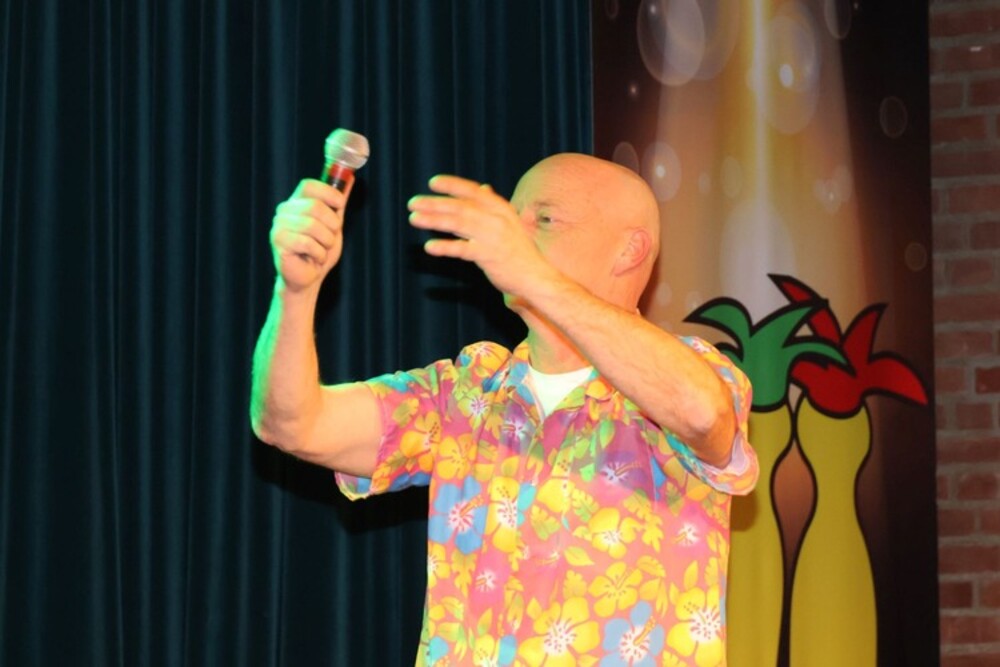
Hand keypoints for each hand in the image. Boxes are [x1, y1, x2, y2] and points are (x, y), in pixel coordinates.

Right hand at [269, 179, 351, 292]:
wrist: (308, 279)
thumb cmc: (319, 252)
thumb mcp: (333, 225)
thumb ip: (338, 204)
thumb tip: (350, 179)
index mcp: (296, 203)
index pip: (309, 185)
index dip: (328, 192)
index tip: (340, 205)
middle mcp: (284, 211)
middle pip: (314, 206)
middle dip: (332, 225)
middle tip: (330, 238)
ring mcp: (279, 226)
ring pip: (312, 226)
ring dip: (325, 242)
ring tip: (321, 250)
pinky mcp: (278, 242)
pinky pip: (307, 243)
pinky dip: (318, 254)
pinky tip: (313, 259)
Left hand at [407, 175, 555, 297]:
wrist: (536, 276)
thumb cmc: (519, 250)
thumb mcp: (509, 223)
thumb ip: (492, 206)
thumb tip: (483, 188)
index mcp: (501, 208)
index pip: (473, 191)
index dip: (452, 185)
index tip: (432, 182)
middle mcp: (497, 219)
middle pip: (460, 207)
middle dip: (435, 203)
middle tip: (413, 203)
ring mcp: (493, 237)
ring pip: (458, 224)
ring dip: (434, 220)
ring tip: (414, 218)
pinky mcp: (489, 257)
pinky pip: (462, 249)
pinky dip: (445, 247)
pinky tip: (429, 247)